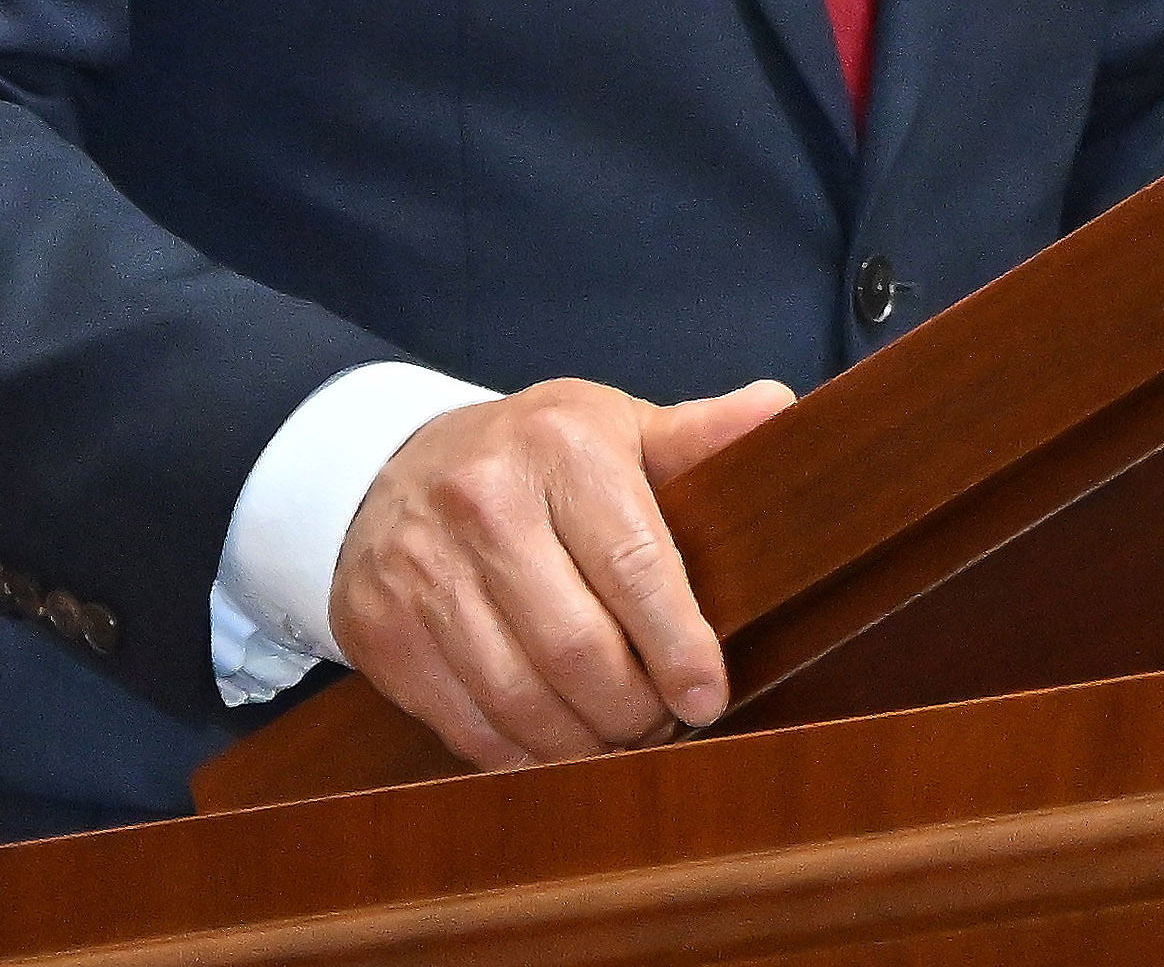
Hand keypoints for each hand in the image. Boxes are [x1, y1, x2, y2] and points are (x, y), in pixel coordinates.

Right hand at [328, 376, 792, 769]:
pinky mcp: (382, 632)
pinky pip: (466, 725)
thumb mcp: (613, 426)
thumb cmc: (531, 455)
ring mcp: (423, 571)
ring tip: (616, 738)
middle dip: (634, 709)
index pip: (635, 565)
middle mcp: (483, 503)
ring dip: (582, 743)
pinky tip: (554, 745)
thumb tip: (781, 409)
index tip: (707, 695)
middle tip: (661, 722)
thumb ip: (697, 435)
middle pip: (577, 648)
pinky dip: (521, 754)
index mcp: (559, 446)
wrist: (388, 467)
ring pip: (521, 699)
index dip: (680, 647)